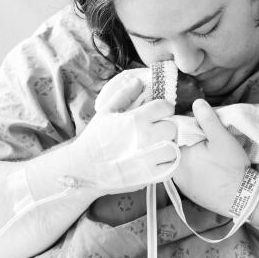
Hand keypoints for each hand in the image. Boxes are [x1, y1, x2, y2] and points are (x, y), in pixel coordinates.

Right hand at [69, 73, 176, 192]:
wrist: (84, 169)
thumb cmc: (94, 139)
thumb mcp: (106, 111)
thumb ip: (125, 94)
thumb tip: (139, 81)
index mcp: (137, 120)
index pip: (165, 107)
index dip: (162, 108)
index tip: (157, 113)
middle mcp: (146, 138)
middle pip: (173, 127)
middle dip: (165, 126)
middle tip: (156, 130)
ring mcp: (150, 159)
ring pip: (174, 147)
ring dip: (168, 145)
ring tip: (156, 145)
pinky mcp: (151, 176)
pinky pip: (171, 166)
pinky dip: (166, 162)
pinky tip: (155, 159)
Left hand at [172, 99, 249, 215]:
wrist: (242, 197)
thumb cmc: (232, 167)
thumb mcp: (222, 138)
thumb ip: (207, 119)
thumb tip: (197, 103)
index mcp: (179, 156)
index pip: (174, 135)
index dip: (185, 127)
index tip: (198, 126)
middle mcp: (175, 171)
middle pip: (177, 149)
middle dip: (188, 141)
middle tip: (205, 140)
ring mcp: (181, 184)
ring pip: (181, 162)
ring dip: (190, 155)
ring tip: (207, 153)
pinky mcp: (188, 192)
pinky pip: (186, 174)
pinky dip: (193, 168)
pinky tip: (206, 167)